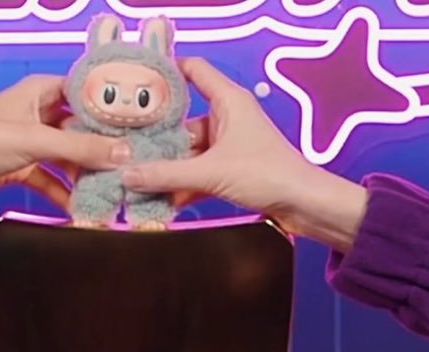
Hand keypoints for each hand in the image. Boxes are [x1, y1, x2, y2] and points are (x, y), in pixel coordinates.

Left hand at [0, 75, 131, 219]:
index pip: (85, 92)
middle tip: (132, 163)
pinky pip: (51, 180)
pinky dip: (64, 193)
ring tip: (113, 190)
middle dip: (103, 147)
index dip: (111, 107)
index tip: (138, 124)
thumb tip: (123, 153)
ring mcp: (27, 142)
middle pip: (80, 128)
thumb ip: (81, 147)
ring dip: (86, 174)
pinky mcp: (18, 168)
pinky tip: (82, 208)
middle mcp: (35, 113)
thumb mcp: (36, 141)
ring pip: (67, 157)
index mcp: (38, 91)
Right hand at [120, 58, 369, 249]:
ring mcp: (228, 144)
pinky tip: (159, 198)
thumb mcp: (210, 172)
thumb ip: (166, 174)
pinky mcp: (230, 168)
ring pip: (188, 150)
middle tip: (124, 143)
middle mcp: (227, 118)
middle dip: (156, 135)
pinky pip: (197, 171)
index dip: (166, 70)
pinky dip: (181, 183)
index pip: (194, 70)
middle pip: (182, 119)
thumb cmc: (271, 174)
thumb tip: (127, 174)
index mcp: (228, 101)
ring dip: (166, 165)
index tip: (138, 79)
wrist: (304, 204)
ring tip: (135, 176)